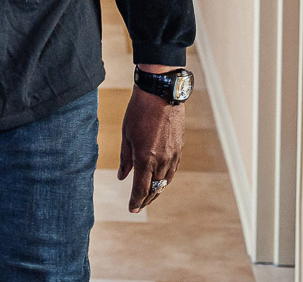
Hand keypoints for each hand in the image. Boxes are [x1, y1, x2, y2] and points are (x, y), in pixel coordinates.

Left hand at [118, 88, 184, 212]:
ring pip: (165, 181)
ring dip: (156, 190)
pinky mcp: (179, 149)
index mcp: (145, 158)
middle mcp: (161, 160)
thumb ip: (125, 158)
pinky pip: (172, 170)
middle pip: (155, 188)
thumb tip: (122, 176)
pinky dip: (165, 178)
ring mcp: (173, 156)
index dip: (136, 201)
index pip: (141, 188)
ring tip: (148, 196)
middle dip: (146, 199)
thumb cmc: (138, 112)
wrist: (161, 94)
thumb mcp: (126, 135)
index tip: (132, 209)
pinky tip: (159, 179)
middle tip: (138, 206)